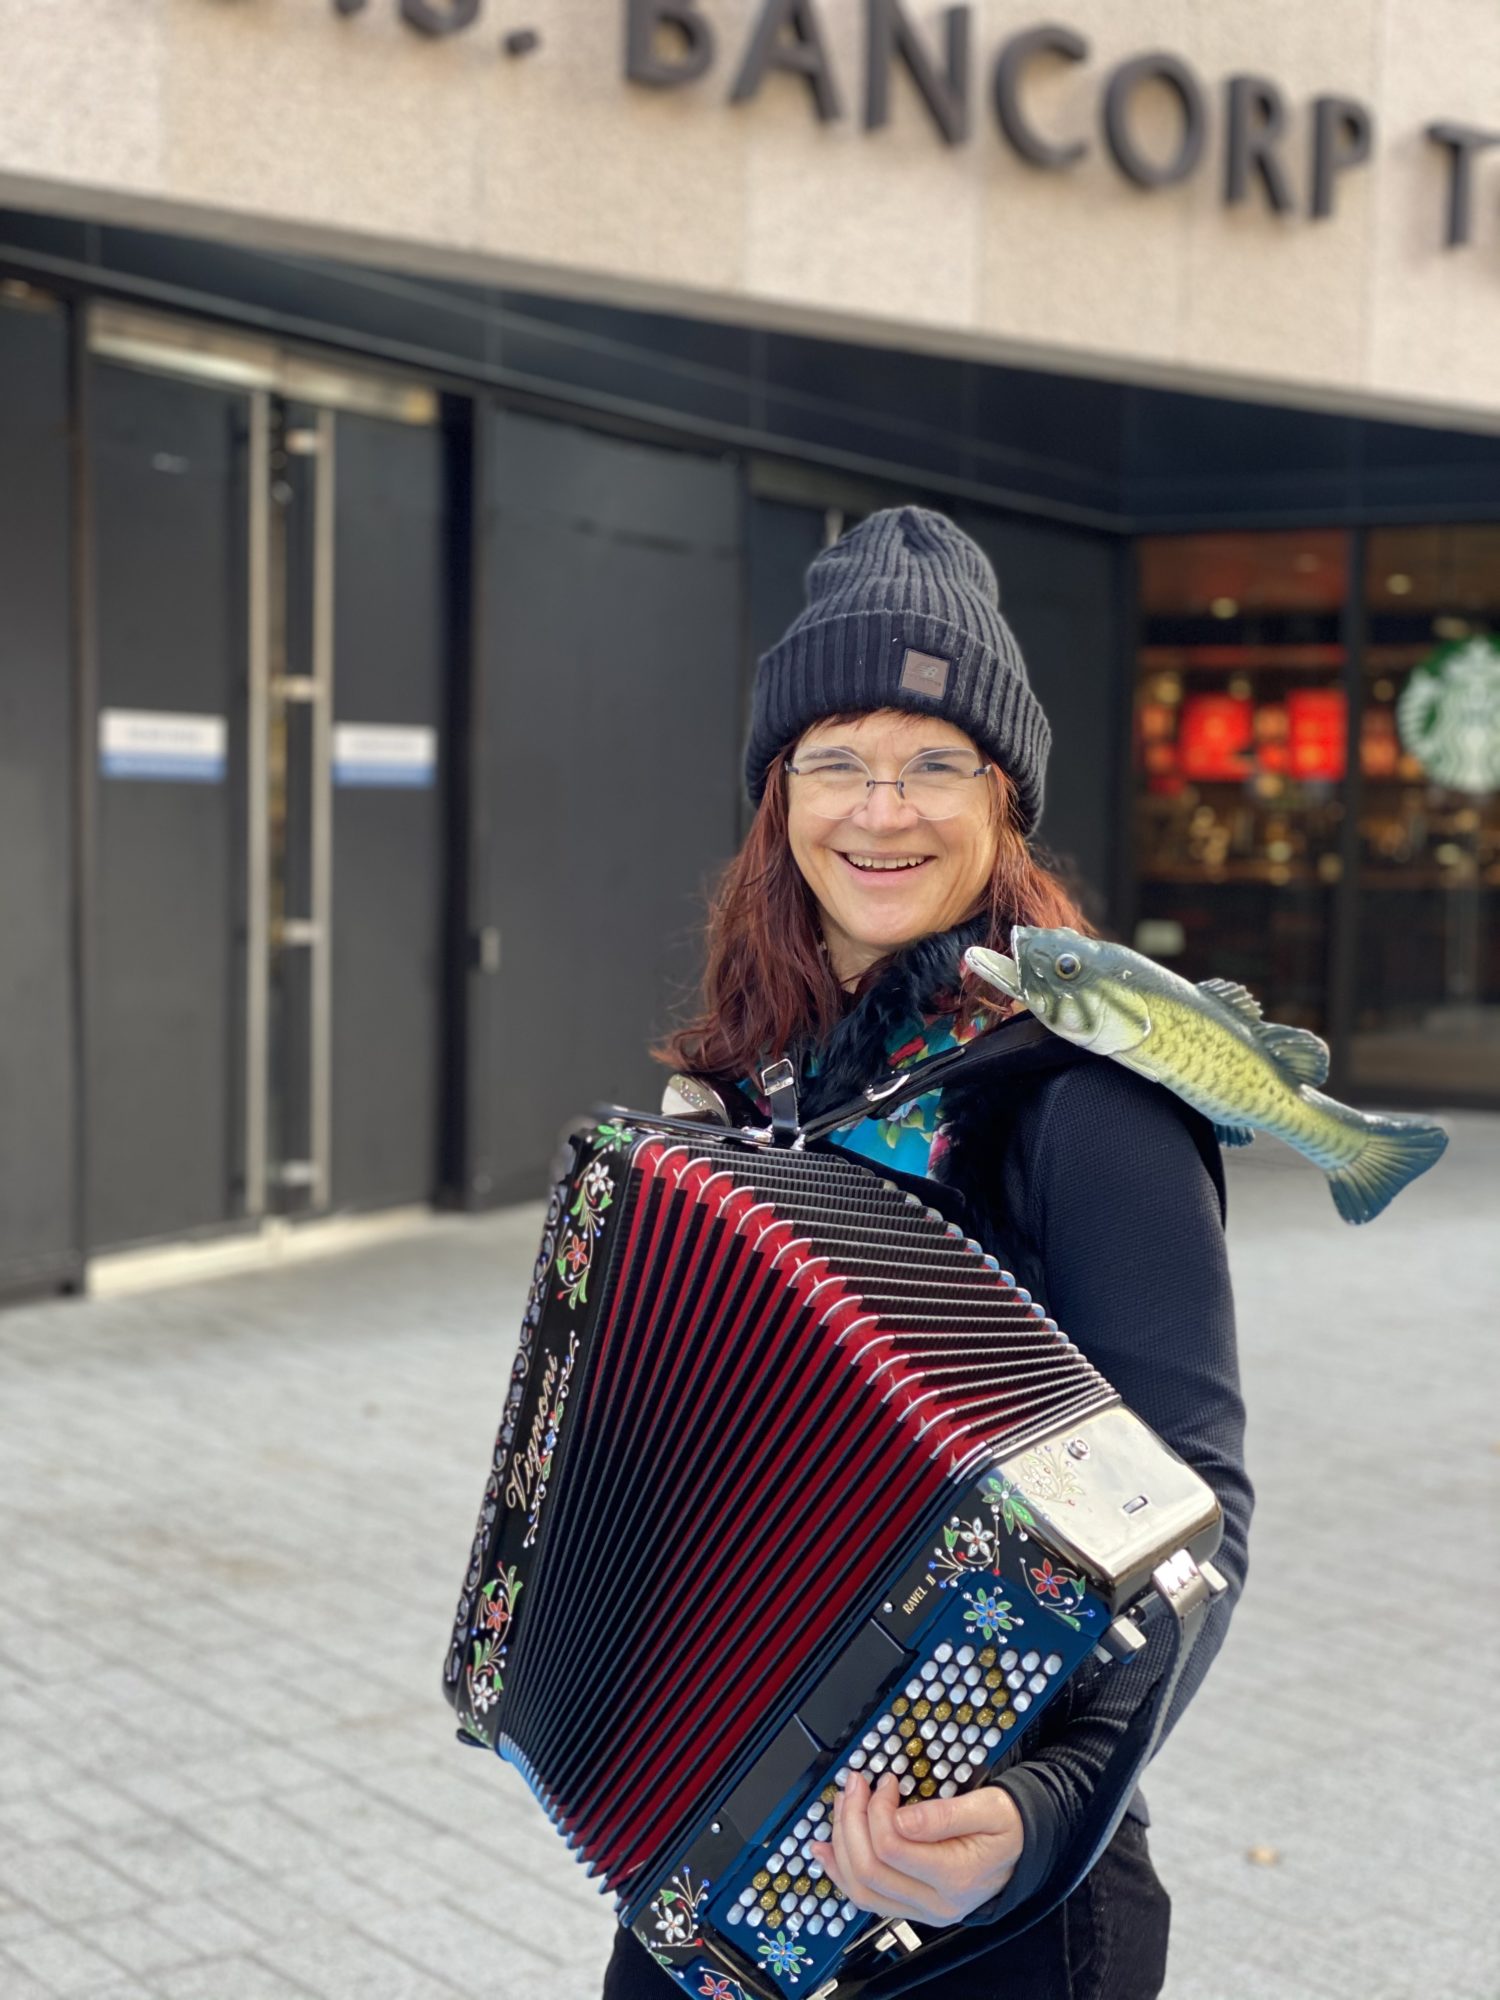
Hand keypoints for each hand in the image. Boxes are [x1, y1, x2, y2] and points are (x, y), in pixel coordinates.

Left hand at [808, 1769, 1023, 1927]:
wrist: (1020, 1850)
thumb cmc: (1006, 1825)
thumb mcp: (989, 1808)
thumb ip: (944, 1815)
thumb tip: (899, 1818)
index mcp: (956, 1877)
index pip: (893, 1848)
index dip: (878, 1809)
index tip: (886, 1781)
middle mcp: (936, 1903)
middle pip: (870, 1870)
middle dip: (852, 1821)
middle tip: (855, 1784)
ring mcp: (921, 1911)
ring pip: (862, 1889)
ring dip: (841, 1845)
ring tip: (840, 1808)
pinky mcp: (911, 1907)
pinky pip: (867, 1897)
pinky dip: (841, 1872)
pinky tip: (826, 1850)